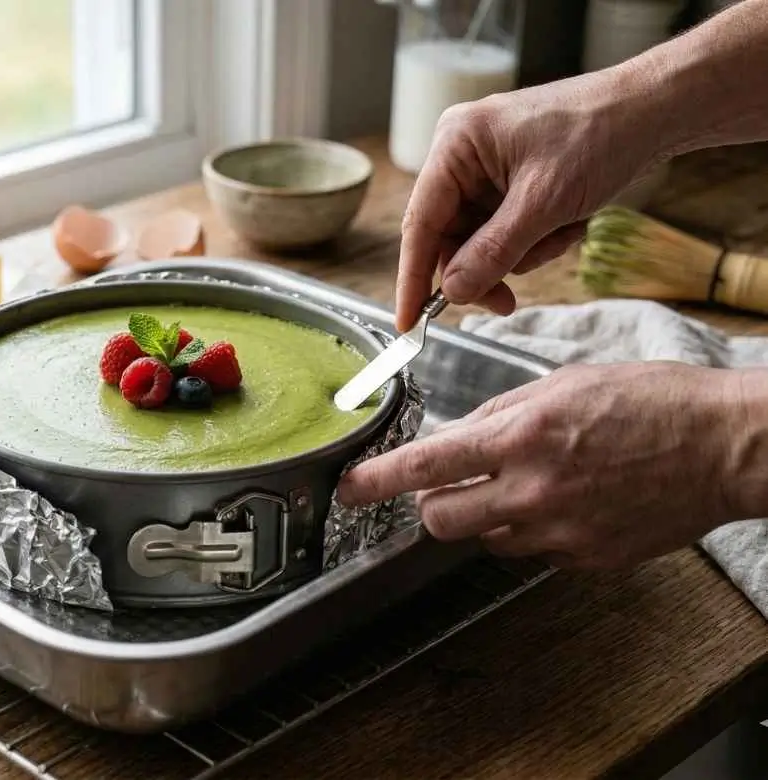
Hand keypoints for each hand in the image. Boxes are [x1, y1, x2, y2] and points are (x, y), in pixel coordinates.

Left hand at [338, 363, 764, 568]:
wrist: (727, 447)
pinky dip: (535, 531)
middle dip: (434, 504)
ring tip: (532, 484)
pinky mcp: (588, 559)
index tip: (347, 489)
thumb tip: (460, 436)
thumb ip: (502, 413)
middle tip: (453, 486)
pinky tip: (570, 503)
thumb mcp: (564, 383)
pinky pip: (534, 552)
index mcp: (524, 435)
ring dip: (488, 516)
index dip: (376, 481)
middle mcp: (535, 489)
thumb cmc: (652, 401)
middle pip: (441, 520)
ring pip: (487, 539)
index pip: (426, 466)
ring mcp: (562, 532)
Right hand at [395, 71, 663, 331]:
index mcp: (456, 144)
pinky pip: (504, 232)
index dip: (412, 276)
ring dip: (521, 253)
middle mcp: (462, 155)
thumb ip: (493, 252)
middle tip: (508, 302)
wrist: (654, 110)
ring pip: (479, 242)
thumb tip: (453, 292)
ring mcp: (486, 170)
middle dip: (485, 268)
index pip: (419, 222)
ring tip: (561, 233)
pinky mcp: (509, 183)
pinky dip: (535, 241)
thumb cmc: (600, 135)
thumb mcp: (544, 203)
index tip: (406, 323)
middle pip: (449, 238)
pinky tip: (566, 225)